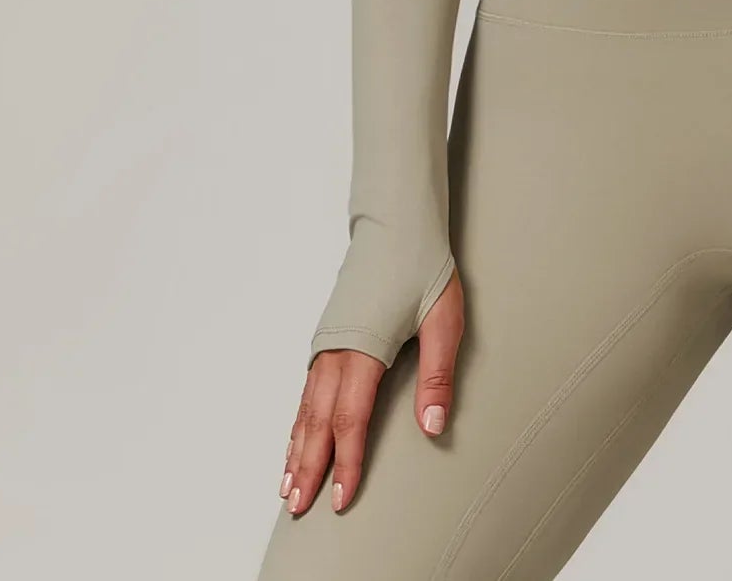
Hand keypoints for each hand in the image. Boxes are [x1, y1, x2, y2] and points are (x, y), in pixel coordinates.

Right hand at [281, 271, 465, 513]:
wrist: (397, 225)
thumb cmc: (423, 268)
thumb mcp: (443, 319)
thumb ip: (437, 374)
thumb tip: (433, 426)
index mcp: (364, 349)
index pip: (350, 420)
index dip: (345, 462)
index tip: (341, 499)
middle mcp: (336, 350)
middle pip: (318, 421)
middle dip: (309, 467)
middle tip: (298, 507)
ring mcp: (327, 343)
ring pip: (306, 407)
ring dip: (296, 448)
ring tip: (288, 486)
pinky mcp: (327, 335)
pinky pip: (306, 389)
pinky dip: (297, 420)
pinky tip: (294, 438)